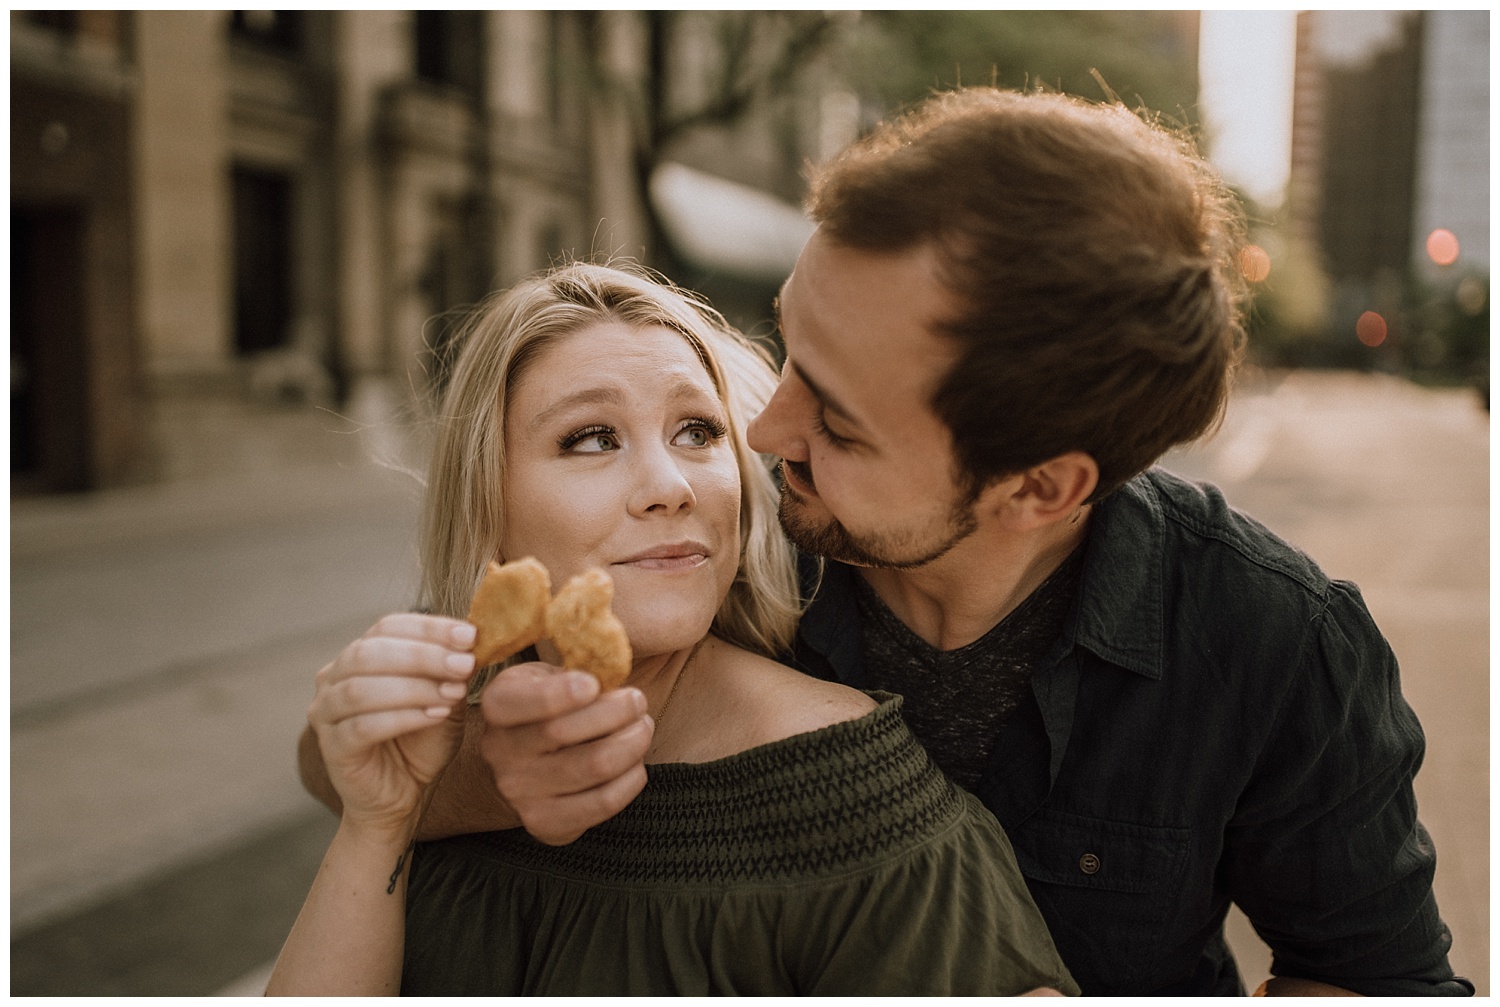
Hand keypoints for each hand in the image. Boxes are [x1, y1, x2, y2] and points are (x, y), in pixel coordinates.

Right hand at [308, 613, 476, 831]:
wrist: (404, 796)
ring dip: (414, 687)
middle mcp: (333, 678)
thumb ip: (450, 672)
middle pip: (371, 651)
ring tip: (453, 693)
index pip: (387, 626)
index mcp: (359, 656)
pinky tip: (434, 716)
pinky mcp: (331, 747)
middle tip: (464, 665)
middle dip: (423, 655)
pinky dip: (402, 717)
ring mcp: (326, 712)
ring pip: (362, 687)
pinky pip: (362, 726)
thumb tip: (469, 644)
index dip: (428, 627)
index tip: (469, 635)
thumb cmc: (422, 743)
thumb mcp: (445, 699)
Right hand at [478, 662, 653, 844]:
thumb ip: (575, 670)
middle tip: (637, 701)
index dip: (560, 692)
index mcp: (497, 704)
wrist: (526, 762)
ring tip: (642, 728)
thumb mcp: (550, 675)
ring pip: (593, 766)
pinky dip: (631, 779)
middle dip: (616, 712)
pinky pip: (603, 802)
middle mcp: (499, 751)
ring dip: (632, 743)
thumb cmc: (550, 707)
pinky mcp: (544, 823)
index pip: (522, 701)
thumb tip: (614, 674)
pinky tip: (635, 764)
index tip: (593, 684)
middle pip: (564, 732)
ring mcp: (518, 792)